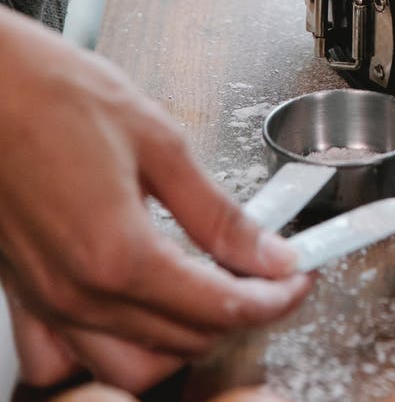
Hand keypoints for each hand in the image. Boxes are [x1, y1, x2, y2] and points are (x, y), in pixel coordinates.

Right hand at [0, 8, 311, 389]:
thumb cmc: (46, 94)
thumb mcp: (158, 143)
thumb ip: (218, 213)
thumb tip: (268, 252)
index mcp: (118, 254)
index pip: (224, 308)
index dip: (278, 298)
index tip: (301, 277)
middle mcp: (78, 291)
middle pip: (186, 341)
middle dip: (242, 313)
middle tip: (269, 275)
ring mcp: (45, 299)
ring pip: (131, 366)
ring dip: (183, 340)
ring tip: (215, 292)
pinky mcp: (22, 292)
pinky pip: (65, 356)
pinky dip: (112, 348)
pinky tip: (139, 312)